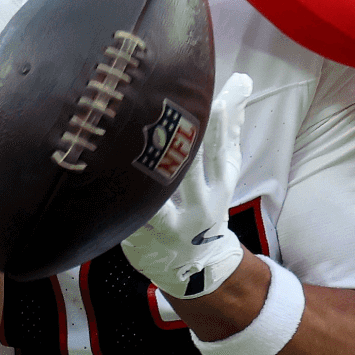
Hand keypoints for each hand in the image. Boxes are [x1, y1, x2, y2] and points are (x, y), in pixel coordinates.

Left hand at [122, 74, 254, 299]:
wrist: (197, 269)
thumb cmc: (205, 208)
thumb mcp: (223, 177)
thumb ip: (228, 135)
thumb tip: (241, 86)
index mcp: (222, 183)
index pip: (223, 148)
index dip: (222, 123)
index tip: (220, 96)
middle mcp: (204, 201)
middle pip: (193, 163)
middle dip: (182, 134)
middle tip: (169, 102)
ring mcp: (178, 220)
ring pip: (165, 184)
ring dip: (151, 159)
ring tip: (137, 128)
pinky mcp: (152, 234)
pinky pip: (139, 209)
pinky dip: (129, 192)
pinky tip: (113, 170)